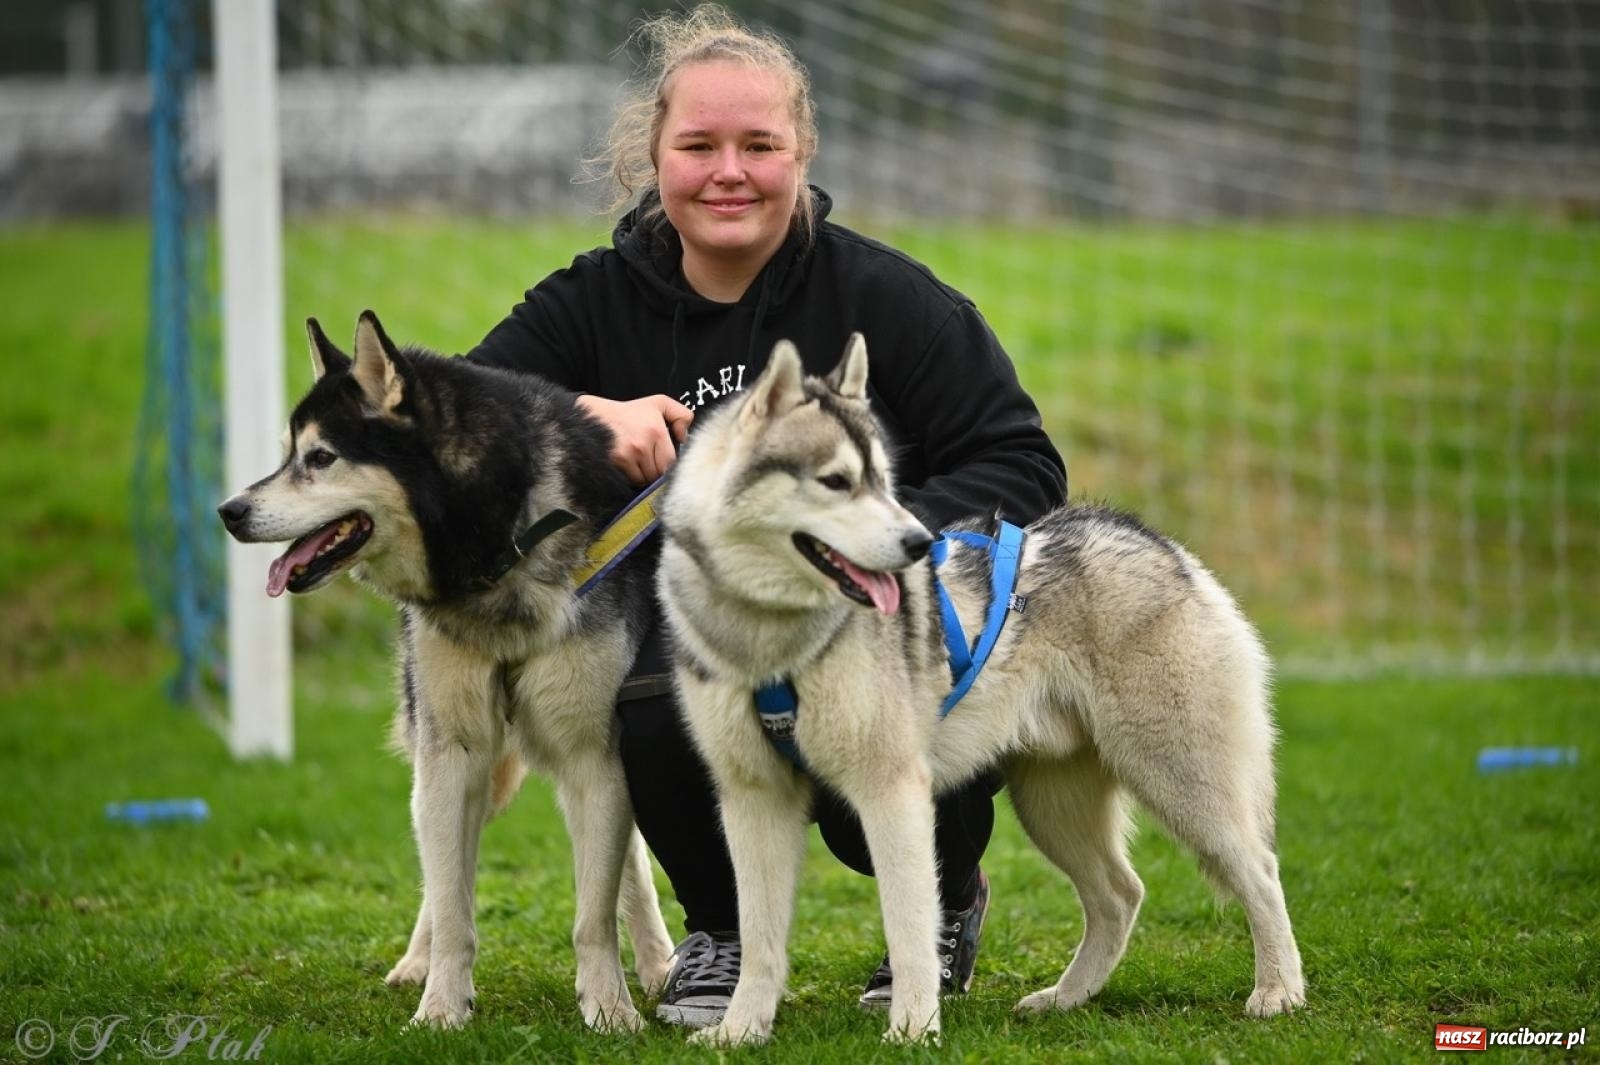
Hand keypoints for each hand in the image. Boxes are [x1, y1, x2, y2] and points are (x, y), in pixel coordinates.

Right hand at [577, 394, 692, 483]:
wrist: (594, 416)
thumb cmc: (629, 412)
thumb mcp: (659, 403)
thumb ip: (682, 415)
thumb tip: (684, 438)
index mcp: (655, 431)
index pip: (671, 462)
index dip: (669, 464)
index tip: (663, 459)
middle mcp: (641, 446)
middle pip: (658, 474)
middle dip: (657, 470)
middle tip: (651, 461)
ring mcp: (626, 457)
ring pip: (644, 480)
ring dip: (644, 475)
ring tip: (639, 462)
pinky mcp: (614, 464)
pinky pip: (630, 481)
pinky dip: (631, 477)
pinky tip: (628, 465)